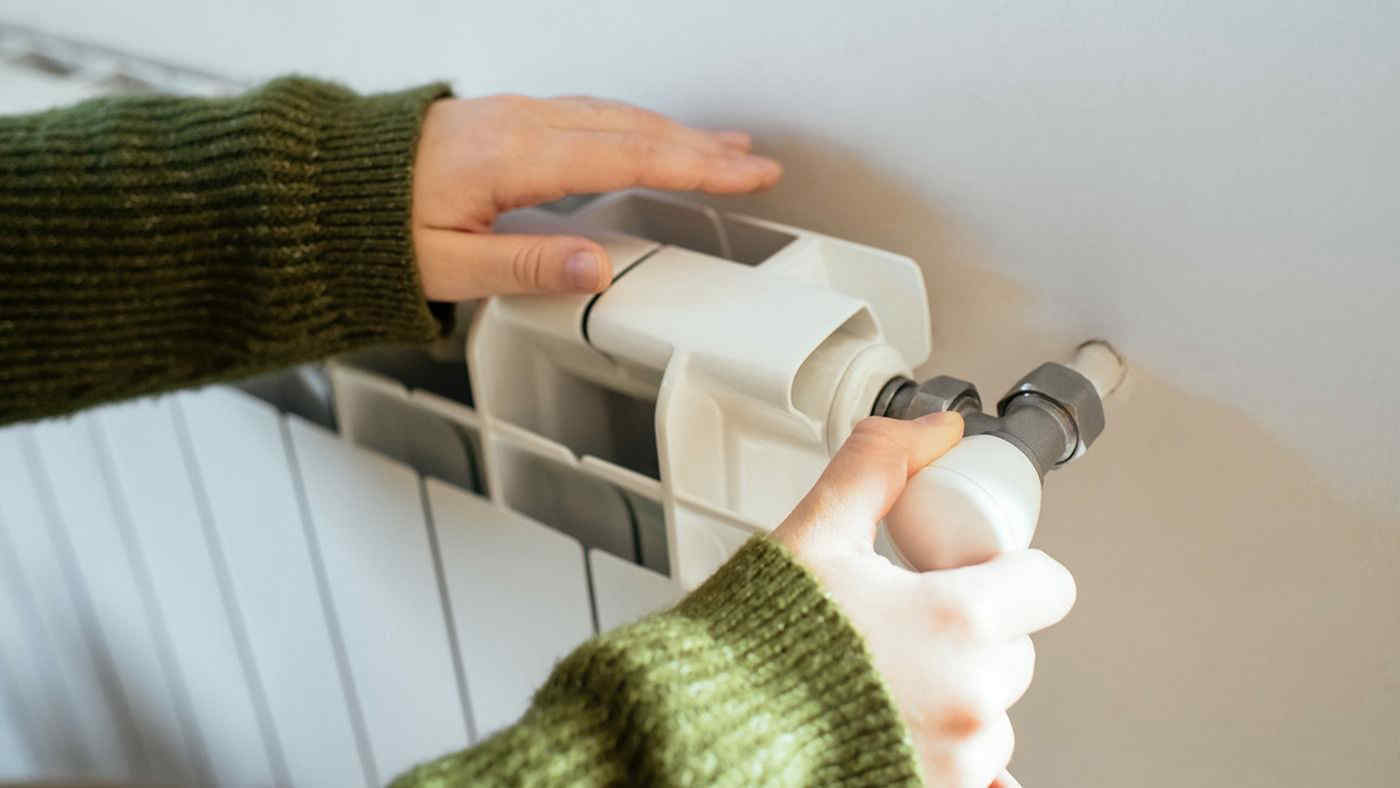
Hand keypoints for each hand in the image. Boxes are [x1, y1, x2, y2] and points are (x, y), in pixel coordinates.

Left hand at [411, 94, 781, 300]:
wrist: (324, 183)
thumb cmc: (374, 224)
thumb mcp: (446, 264)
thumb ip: (527, 266)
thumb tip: (599, 269)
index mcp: (513, 158)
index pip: (626, 159)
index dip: (694, 169)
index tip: (745, 176)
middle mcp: (521, 125)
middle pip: (632, 131)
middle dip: (702, 150)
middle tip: (758, 166)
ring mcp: (516, 115)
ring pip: (615, 118)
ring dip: (675, 135)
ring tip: (724, 151)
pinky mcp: (508, 119)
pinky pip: (590, 114)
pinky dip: (636, 126)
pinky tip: (652, 138)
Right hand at [772, 413, 1075, 787]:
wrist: (705, 734)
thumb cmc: (752, 646)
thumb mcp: (813, 534)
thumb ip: (878, 467)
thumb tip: (936, 432)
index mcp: (955, 624)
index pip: (1048, 585)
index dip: (1007, 567)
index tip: (965, 571)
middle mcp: (971, 702)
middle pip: (1016, 649)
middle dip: (972, 632)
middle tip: (903, 623)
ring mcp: (958, 763)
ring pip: (992, 713)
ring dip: (955, 694)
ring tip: (883, 679)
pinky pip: (969, 769)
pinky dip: (938, 745)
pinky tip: (888, 724)